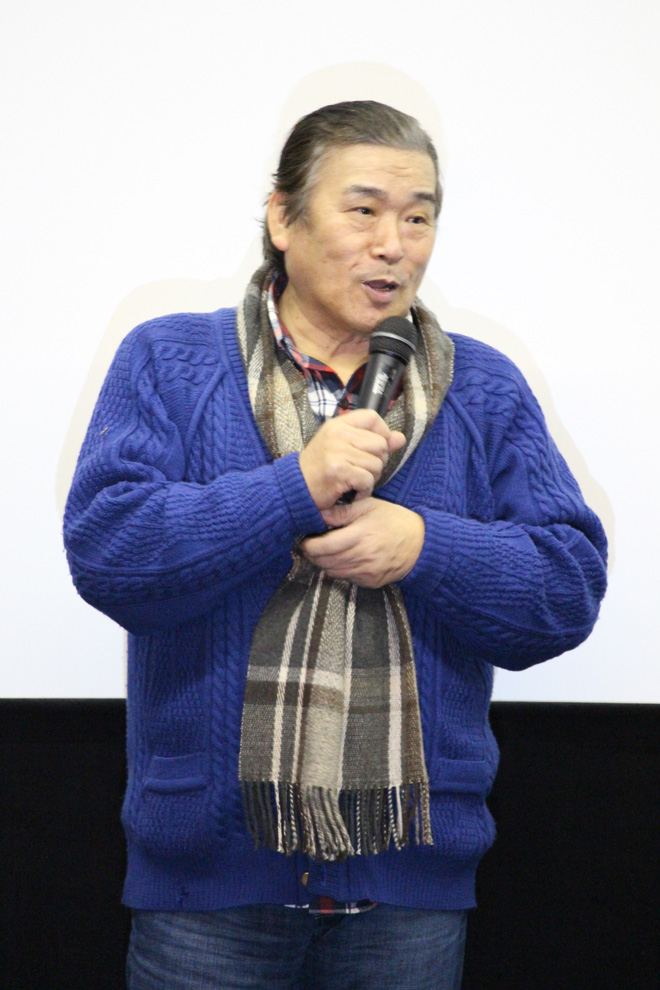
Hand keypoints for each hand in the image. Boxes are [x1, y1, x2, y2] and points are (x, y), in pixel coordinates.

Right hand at [298, 410, 404, 510]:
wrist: (295, 488)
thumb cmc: (320, 468)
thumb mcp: (342, 447)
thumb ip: (373, 440)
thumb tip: (400, 438)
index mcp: (338, 425)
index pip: (372, 417)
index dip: (382, 433)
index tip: (375, 448)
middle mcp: (337, 435)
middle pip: (380, 443)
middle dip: (377, 461)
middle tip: (362, 470)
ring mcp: (337, 452)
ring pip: (376, 464)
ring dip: (370, 478)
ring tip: (355, 481)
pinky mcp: (338, 471)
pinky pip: (368, 480)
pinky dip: (364, 490)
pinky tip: (353, 491)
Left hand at [300, 497, 424, 587]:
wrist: (421, 543)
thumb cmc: (394, 520)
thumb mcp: (369, 507)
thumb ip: (342, 511)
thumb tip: (318, 512)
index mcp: (359, 536)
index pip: (322, 548)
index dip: (308, 545)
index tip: (306, 539)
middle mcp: (362, 557)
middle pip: (324, 562)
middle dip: (313, 555)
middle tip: (312, 545)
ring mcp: (367, 572)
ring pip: (333, 572)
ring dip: (325, 563)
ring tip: (327, 551)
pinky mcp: (371, 582)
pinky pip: (347, 579)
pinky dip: (341, 570)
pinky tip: (345, 558)